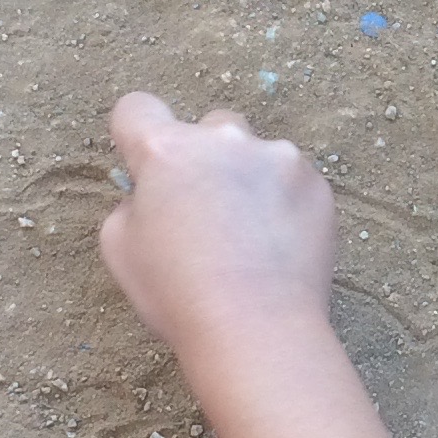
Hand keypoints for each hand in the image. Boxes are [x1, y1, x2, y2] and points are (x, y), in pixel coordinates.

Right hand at [98, 96, 337, 383]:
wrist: (257, 329)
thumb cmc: (178, 295)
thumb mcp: (120, 249)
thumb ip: (133, 203)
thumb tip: (154, 194)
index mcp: (166, 150)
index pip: (136, 108)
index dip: (135, 136)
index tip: (146, 166)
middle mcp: (224, 140)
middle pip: (208, 128)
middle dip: (204, 158)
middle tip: (206, 214)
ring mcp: (278, 157)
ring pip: (256, 155)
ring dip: (249, 180)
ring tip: (248, 240)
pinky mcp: (317, 183)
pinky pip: (292, 181)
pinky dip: (284, 203)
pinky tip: (277, 248)